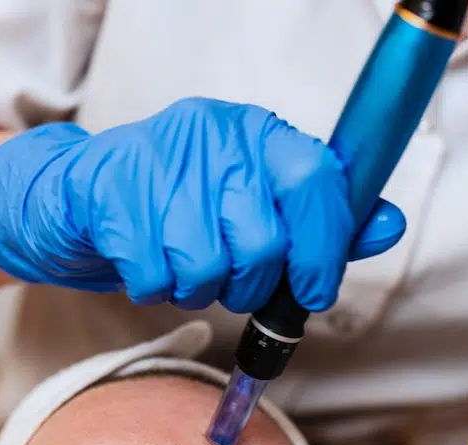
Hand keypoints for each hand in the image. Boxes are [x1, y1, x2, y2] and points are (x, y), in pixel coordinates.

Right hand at [0, 97, 405, 313]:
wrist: (79, 197)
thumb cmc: (175, 207)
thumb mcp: (251, 203)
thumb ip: (319, 219)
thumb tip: (388, 225)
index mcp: (255, 133)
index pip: (316, 181)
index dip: (325, 247)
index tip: (314, 290)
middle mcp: (211, 138)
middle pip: (261, 243)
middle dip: (249, 285)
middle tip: (230, 281)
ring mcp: (158, 165)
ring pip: (207, 267)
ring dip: (197, 289)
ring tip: (183, 268)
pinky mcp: (112, 200)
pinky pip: (156, 278)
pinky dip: (154, 289)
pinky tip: (148, 265)